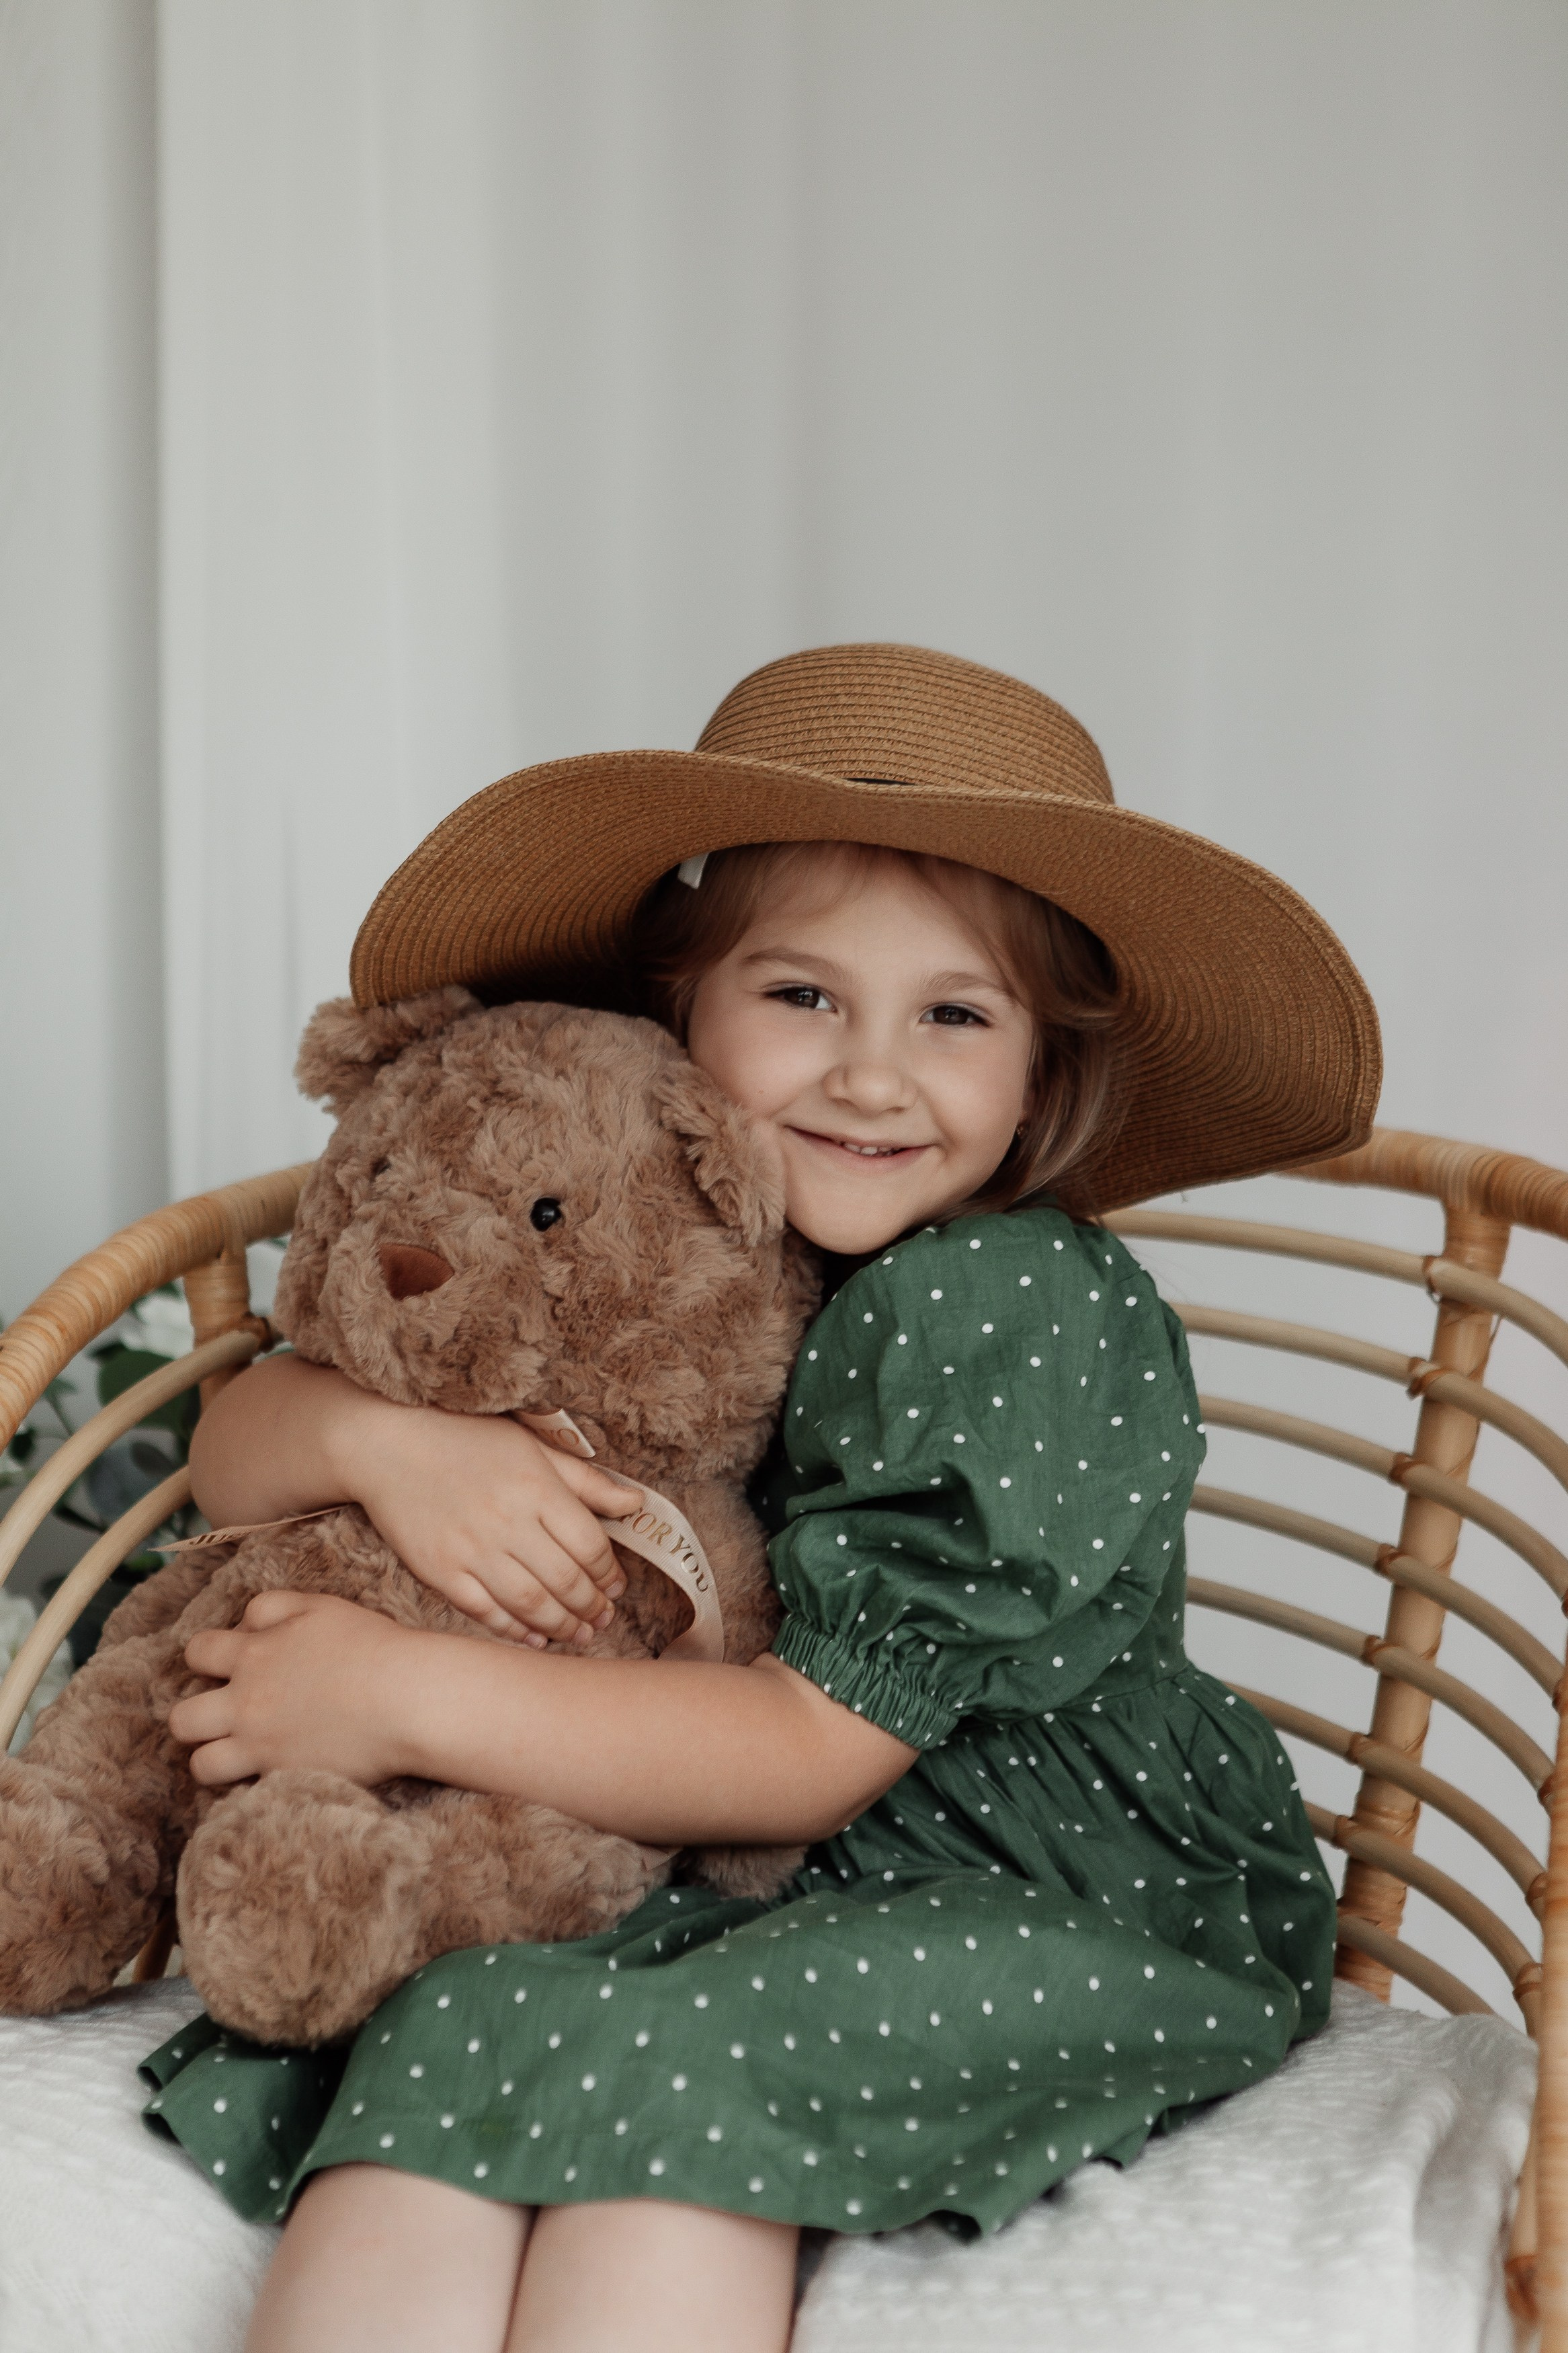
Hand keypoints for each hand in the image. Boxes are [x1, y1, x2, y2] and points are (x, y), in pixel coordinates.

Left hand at [170, 1589, 418, 1787]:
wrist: (405, 1696)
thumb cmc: (371, 1646)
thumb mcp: (320, 1606)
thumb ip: (274, 1607)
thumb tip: (243, 1624)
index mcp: (253, 1653)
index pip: (197, 1651)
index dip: (208, 1659)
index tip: (231, 1665)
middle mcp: (245, 1701)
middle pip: (182, 1717)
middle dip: (195, 1715)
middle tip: (227, 1714)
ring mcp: (259, 1743)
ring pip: (199, 1763)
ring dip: (212, 1756)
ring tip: (236, 1751)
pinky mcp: (281, 1775)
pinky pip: (238, 1790)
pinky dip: (244, 1782)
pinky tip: (265, 1770)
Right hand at [343, 1406, 638, 1645]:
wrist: (386, 1445)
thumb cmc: (465, 1440)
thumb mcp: (531, 1446)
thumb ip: (585, 1481)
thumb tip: (636, 1504)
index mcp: (536, 1487)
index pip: (589, 1544)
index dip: (609, 1572)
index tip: (616, 1585)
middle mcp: (508, 1521)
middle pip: (566, 1580)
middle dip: (592, 1606)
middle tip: (604, 1619)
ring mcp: (471, 1549)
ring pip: (530, 1603)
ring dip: (561, 1626)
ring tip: (579, 1635)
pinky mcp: (440, 1571)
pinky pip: (485, 1611)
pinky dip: (514, 1631)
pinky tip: (533, 1639)